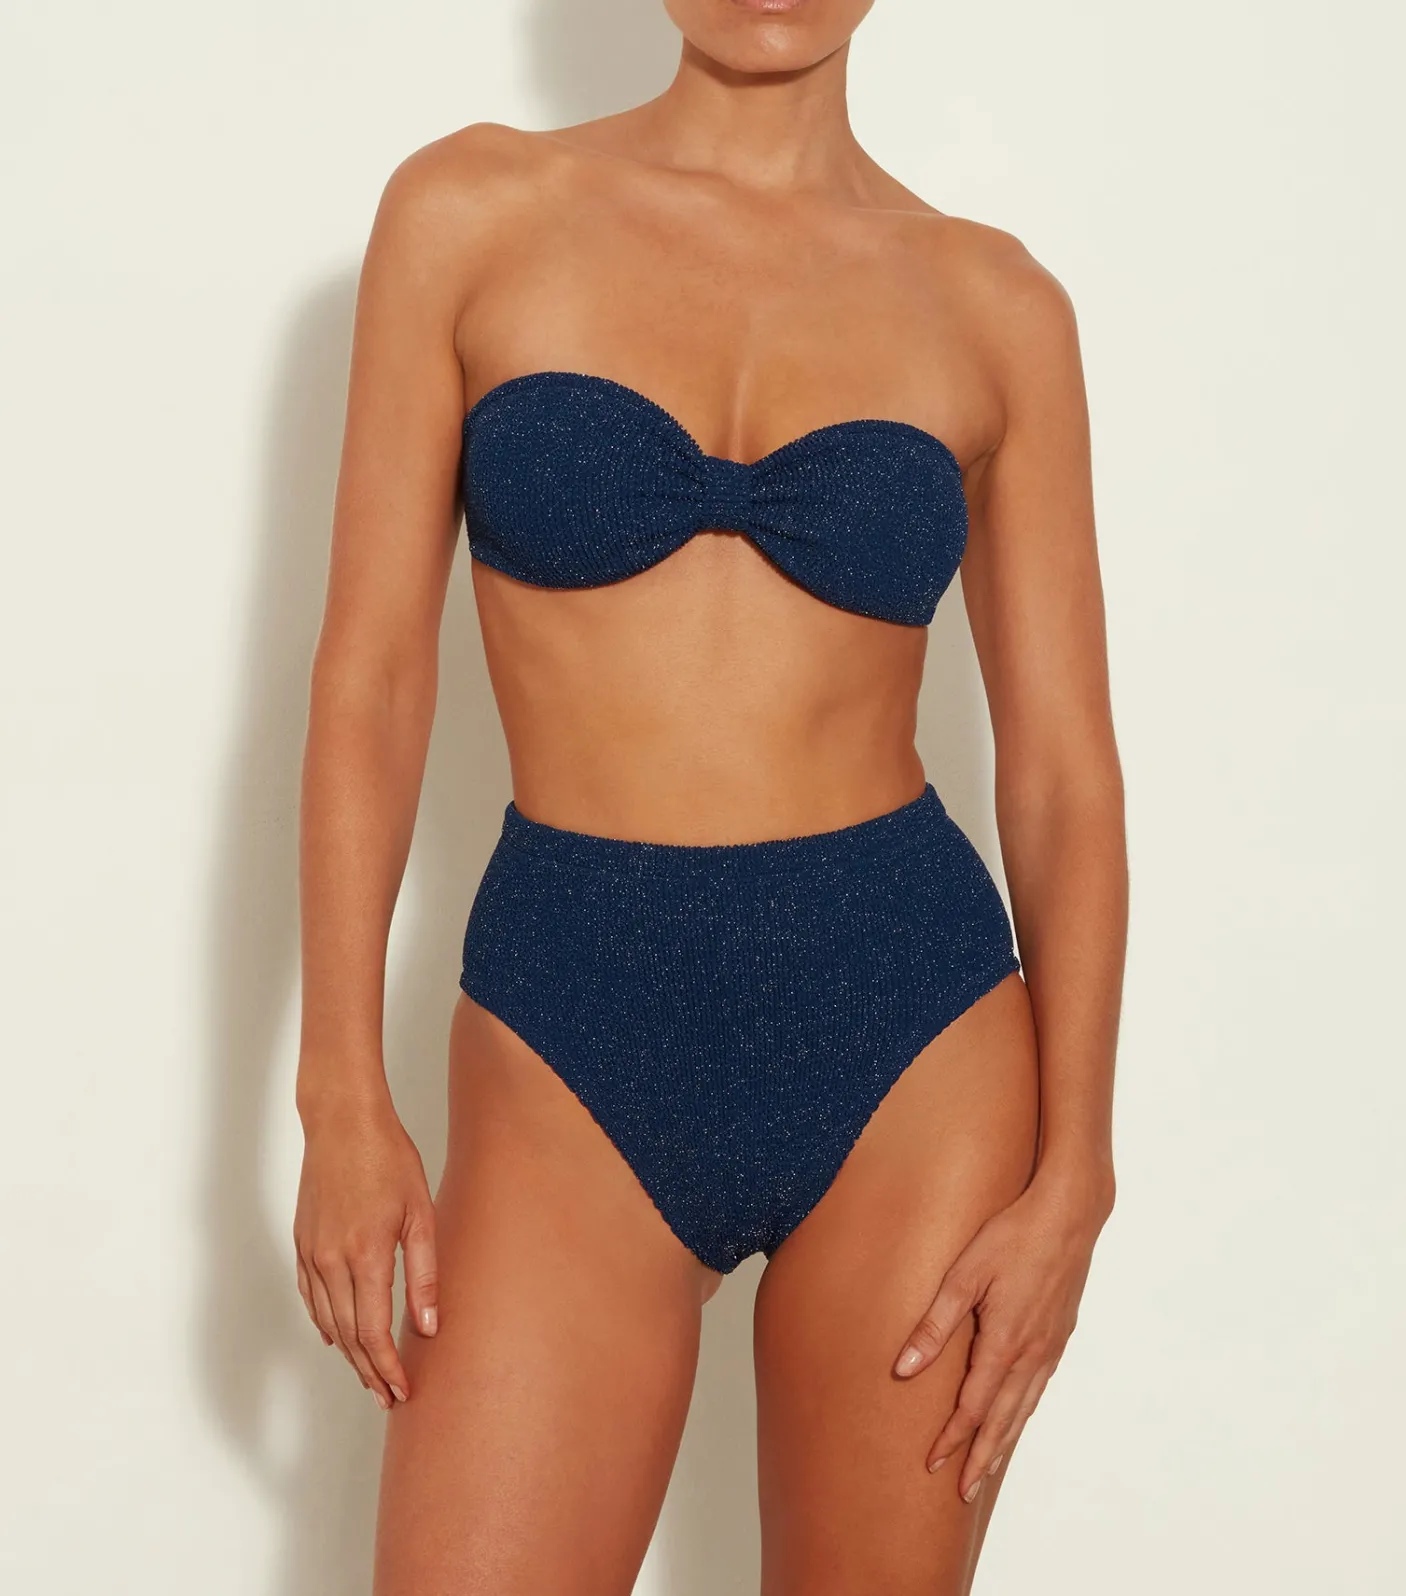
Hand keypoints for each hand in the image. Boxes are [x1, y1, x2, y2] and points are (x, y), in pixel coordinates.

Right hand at [293, 1092, 437, 1408]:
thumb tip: (429, 1327)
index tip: (401, 1391)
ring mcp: (312, 1253)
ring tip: (369, 1375)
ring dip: (348, 1353)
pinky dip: (324, 1323)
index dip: (387, 1367)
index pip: (374, 1331)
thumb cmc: (389, 1159)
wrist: (343, 1122)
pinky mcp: (301, 1243)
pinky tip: (337, 1336)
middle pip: (348, 1335)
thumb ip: (425, 1274)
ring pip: (327, 1321)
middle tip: (388, 1397)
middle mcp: (332, 1261)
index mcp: (367, 1256)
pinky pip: (311, 1297)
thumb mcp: (422, 1214)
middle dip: (369, 1370)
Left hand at [892, 1168, 1112, 1500]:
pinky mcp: (1060, 1335)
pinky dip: (1023, 1412)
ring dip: (1003, 1442)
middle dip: (980, 1458)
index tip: (932, 1465)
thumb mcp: (964, 1275)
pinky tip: (1016, 1417)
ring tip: (986, 1470)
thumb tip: (903, 1369)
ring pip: (1023, 1408)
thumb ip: (934, 1324)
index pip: (973, 1407)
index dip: (952, 1439)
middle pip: (1002, 1420)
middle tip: (963, 1494)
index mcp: (1004, 1342)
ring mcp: (1050, 1347)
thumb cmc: (1012, 1237)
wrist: (1070, 1215)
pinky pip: (1038, 1388)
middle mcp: (1031, 1354)